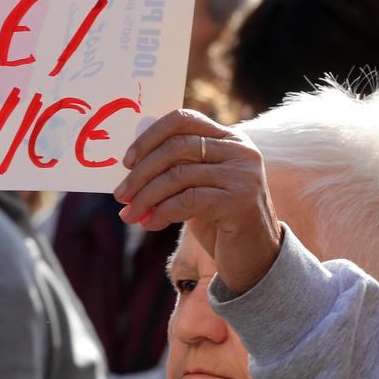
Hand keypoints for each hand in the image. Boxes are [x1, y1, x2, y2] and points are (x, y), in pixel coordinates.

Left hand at [113, 109, 281, 294]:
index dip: (150, 137)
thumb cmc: (222, 221)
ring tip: (130, 214)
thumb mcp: (200, 187)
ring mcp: (243, 176)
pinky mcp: (240, 203)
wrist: (258, 259)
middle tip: (120, 195)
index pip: (184, 119)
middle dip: (141, 172)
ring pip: (178, 175)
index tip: (127, 162)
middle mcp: (240, 151)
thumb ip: (177, 169)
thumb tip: (130, 165)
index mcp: (230, 139)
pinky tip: (150, 224)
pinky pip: (188, 201)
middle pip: (177, 147)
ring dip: (146, 196)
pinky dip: (162, 212)